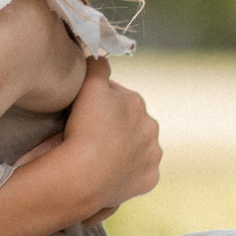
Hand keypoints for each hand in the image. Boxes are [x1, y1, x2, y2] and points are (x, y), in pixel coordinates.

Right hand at [38, 57, 160, 217]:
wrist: (85, 175)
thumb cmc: (84, 129)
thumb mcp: (87, 86)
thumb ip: (97, 65)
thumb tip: (101, 57)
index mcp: (136, 102)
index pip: (116, 96)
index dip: (98, 103)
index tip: (83, 112)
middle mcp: (150, 127)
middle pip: (128, 122)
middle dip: (114, 126)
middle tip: (89, 135)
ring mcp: (152, 155)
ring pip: (137, 148)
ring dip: (122, 149)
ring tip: (100, 157)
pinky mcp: (150, 179)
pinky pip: (138, 173)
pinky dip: (127, 172)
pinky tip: (111, 173)